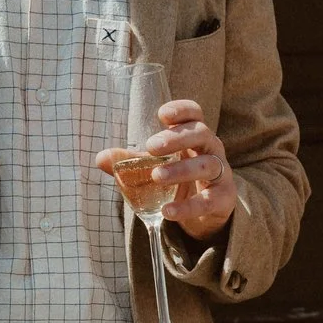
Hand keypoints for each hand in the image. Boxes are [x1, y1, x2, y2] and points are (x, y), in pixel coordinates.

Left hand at [97, 99, 236, 241]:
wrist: (205, 213)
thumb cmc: (178, 179)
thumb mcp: (153, 168)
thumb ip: (129, 162)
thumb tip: (100, 158)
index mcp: (194, 135)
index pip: (195, 113)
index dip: (182, 110)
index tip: (162, 115)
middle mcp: (210, 149)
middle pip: (201, 133)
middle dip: (177, 138)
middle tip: (151, 147)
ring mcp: (220, 173)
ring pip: (207, 165)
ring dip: (181, 169)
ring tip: (157, 177)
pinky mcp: (223, 199)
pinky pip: (208, 201)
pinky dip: (188, 206)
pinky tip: (168, 211)